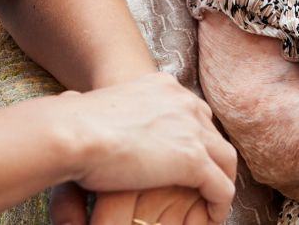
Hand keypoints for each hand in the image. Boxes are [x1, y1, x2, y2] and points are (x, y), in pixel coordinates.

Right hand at [54, 72, 236, 221]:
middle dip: (212, 159)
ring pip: (225, 160)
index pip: (192, 112)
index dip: (194, 137)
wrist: (75, 132)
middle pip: (213, 133)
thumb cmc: (72, 124)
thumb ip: (101, 108)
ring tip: (211, 204)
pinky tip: (211, 217)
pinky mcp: (194, 159)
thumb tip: (72, 102)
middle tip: (204, 183)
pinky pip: (221, 188)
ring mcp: (192, 129)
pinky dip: (220, 205)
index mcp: (162, 86)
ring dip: (221, 182)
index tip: (185, 158)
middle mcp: (183, 101)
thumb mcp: (96, 105)